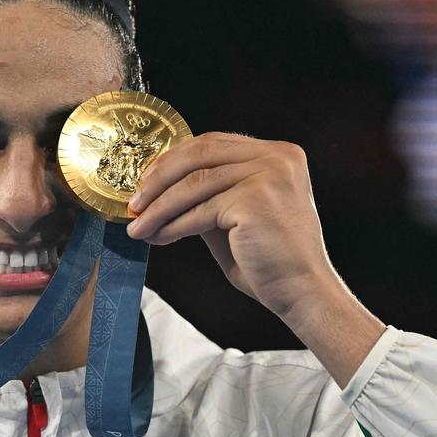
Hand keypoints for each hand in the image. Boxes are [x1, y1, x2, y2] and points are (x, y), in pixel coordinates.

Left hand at [124, 132, 383, 385]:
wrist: (302, 293)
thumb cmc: (269, 261)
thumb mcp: (236, 216)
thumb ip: (209, 194)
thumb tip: (159, 187)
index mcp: (279, 154)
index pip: (212, 143)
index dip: (173, 160)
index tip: (146, 182)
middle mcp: (277, 156)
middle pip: (199, 153)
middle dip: (159, 178)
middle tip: (134, 201)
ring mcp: (268, 174)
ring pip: (194, 183)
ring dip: (159, 207)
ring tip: (137, 226)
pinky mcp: (255, 199)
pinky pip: (200, 210)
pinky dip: (172, 224)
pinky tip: (157, 237)